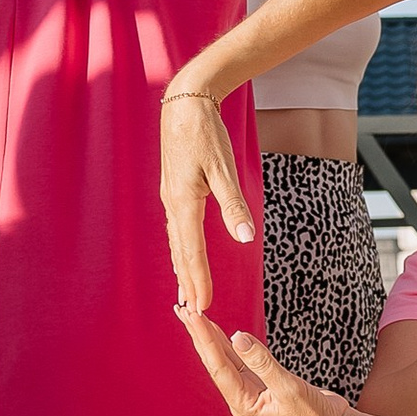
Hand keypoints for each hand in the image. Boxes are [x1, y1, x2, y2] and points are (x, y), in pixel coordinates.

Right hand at [161, 87, 254, 315]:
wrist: (183, 103)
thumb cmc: (205, 132)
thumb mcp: (224, 168)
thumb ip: (233, 205)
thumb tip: (246, 238)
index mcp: (184, 202)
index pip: (193, 250)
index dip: (199, 279)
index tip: (203, 305)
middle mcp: (173, 204)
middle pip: (180, 251)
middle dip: (187, 282)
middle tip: (193, 312)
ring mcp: (170, 197)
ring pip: (176, 242)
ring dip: (181, 268)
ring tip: (185, 293)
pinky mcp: (173, 190)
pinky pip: (176, 229)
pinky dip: (180, 249)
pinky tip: (183, 255)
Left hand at [184, 315, 363, 415]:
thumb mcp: (289, 388)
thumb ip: (263, 362)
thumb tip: (238, 337)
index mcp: (243, 404)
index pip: (219, 365)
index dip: (205, 338)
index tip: (193, 315)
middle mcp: (243, 398)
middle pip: (216, 361)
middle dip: (200, 335)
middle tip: (182, 310)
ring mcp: (253, 392)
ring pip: (227, 360)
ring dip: (212, 338)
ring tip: (196, 317)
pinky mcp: (266, 385)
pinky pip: (243, 361)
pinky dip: (233, 345)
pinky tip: (224, 333)